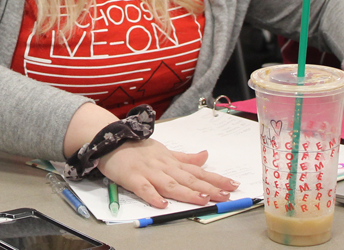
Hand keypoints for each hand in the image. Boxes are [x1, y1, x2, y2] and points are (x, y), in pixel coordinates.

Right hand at [96, 138, 240, 208]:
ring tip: (202, 199)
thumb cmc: (137, 147)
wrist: (110, 138)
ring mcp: (148, 172)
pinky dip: (152, 195)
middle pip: (188, 178)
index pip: (197, 171)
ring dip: (186, 192)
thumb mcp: (165, 151)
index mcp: (171, 161)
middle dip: (208, 187)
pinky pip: (143, 188)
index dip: (215, 178)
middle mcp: (163, 166)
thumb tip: (206, 156)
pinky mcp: (131, 177)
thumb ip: (185, 157)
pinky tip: (162, 204)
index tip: (233, 184)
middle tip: (226, 195)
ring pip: (170, 184)